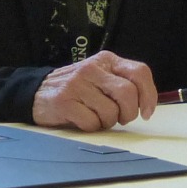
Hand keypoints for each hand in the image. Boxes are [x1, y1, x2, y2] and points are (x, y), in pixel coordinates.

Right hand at [30, 51, 156, 130]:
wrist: (37, 92)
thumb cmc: (76, 88)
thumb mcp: (100, 76)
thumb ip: (121, 83)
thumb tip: (147, 104)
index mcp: (106, 60)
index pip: (139, 72)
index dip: (149, 95)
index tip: (148, 112)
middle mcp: (92, 68)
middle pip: (127, 93)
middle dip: (129, 113)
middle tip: (121, 119)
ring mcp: (77, 84)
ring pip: (111, 112)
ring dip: (108, 122)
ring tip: (96, 117)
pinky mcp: (64, 101)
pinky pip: (92, 123)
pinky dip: (92, 127)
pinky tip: (83, 120)